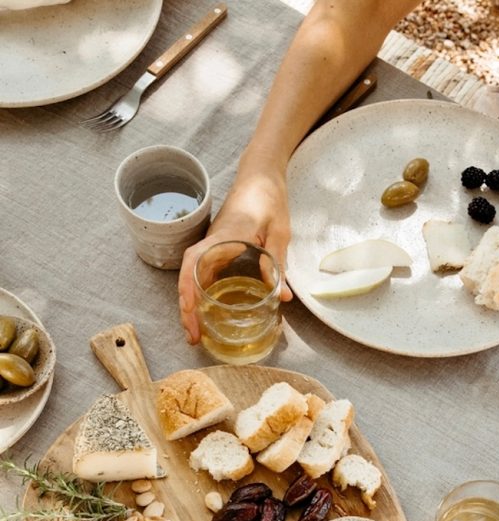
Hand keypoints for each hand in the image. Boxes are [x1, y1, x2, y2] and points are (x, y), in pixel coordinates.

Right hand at [178, 170, 292, 343]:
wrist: (260, 175)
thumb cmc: (269, 199)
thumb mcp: (279, 233)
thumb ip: (278, 263)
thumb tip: (282, 297)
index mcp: (226, 236)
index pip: (195, 262)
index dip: (188, 288)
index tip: (189, 311)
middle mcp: (212, 242)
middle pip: (187, 276)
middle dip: (186, 307)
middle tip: (193, 336)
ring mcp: (211, 245)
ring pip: (191, 277)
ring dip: (189, 304)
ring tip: (195, 331)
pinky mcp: (216, 248)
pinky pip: (201, 273)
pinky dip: (199, 294)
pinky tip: (206, 312)